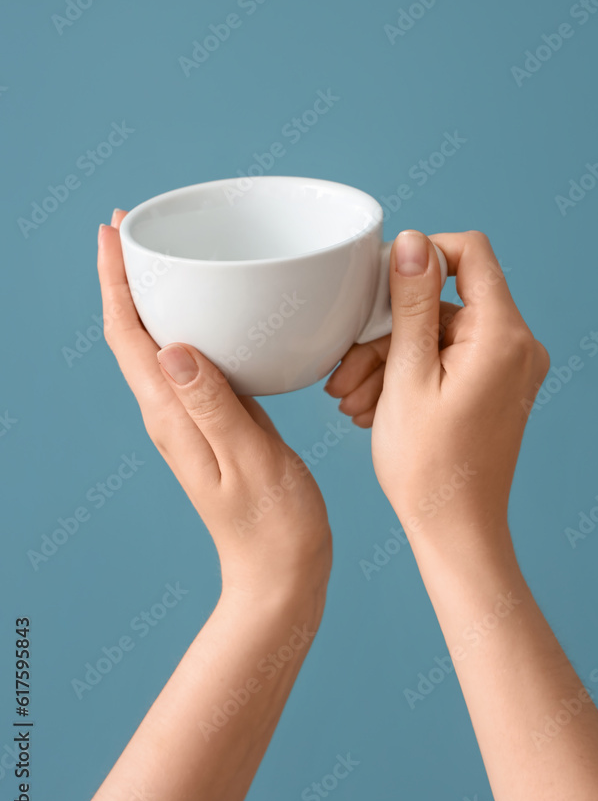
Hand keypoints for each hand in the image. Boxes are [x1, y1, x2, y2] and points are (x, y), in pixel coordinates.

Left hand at [98, 211, 331, 605]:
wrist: (280, 573)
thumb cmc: (273, 524)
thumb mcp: (248, 459)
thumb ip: (212, 403)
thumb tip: (172, 345)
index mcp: (172, 417)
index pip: (128, 337)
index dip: (115, 281)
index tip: (113, 233)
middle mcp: (170, 413)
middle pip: (132, 334)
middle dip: (125, 277)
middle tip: (131, 227)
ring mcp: (190, 418)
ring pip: (156, 344)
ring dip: (150, 296)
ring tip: (159, 255)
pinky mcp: (214, 420)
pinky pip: (188, 361)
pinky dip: (187, 323)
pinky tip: (209, 310)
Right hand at [325, 230, 548, 548]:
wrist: (455, 531)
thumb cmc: (429, 466)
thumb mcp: (407, 375)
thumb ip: (412, 303)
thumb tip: (413, 241)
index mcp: (503, 336)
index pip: (470, 253)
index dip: (422, 257)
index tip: (380, 288)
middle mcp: (517, 346)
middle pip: (445, 302)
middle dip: (389, 332)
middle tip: (345, 372)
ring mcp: (508, 368)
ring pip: (439, 334)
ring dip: (390, 360)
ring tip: (354, 400)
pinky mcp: (496, 386)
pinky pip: (448, 359)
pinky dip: (409, 375)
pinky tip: (373, 406)